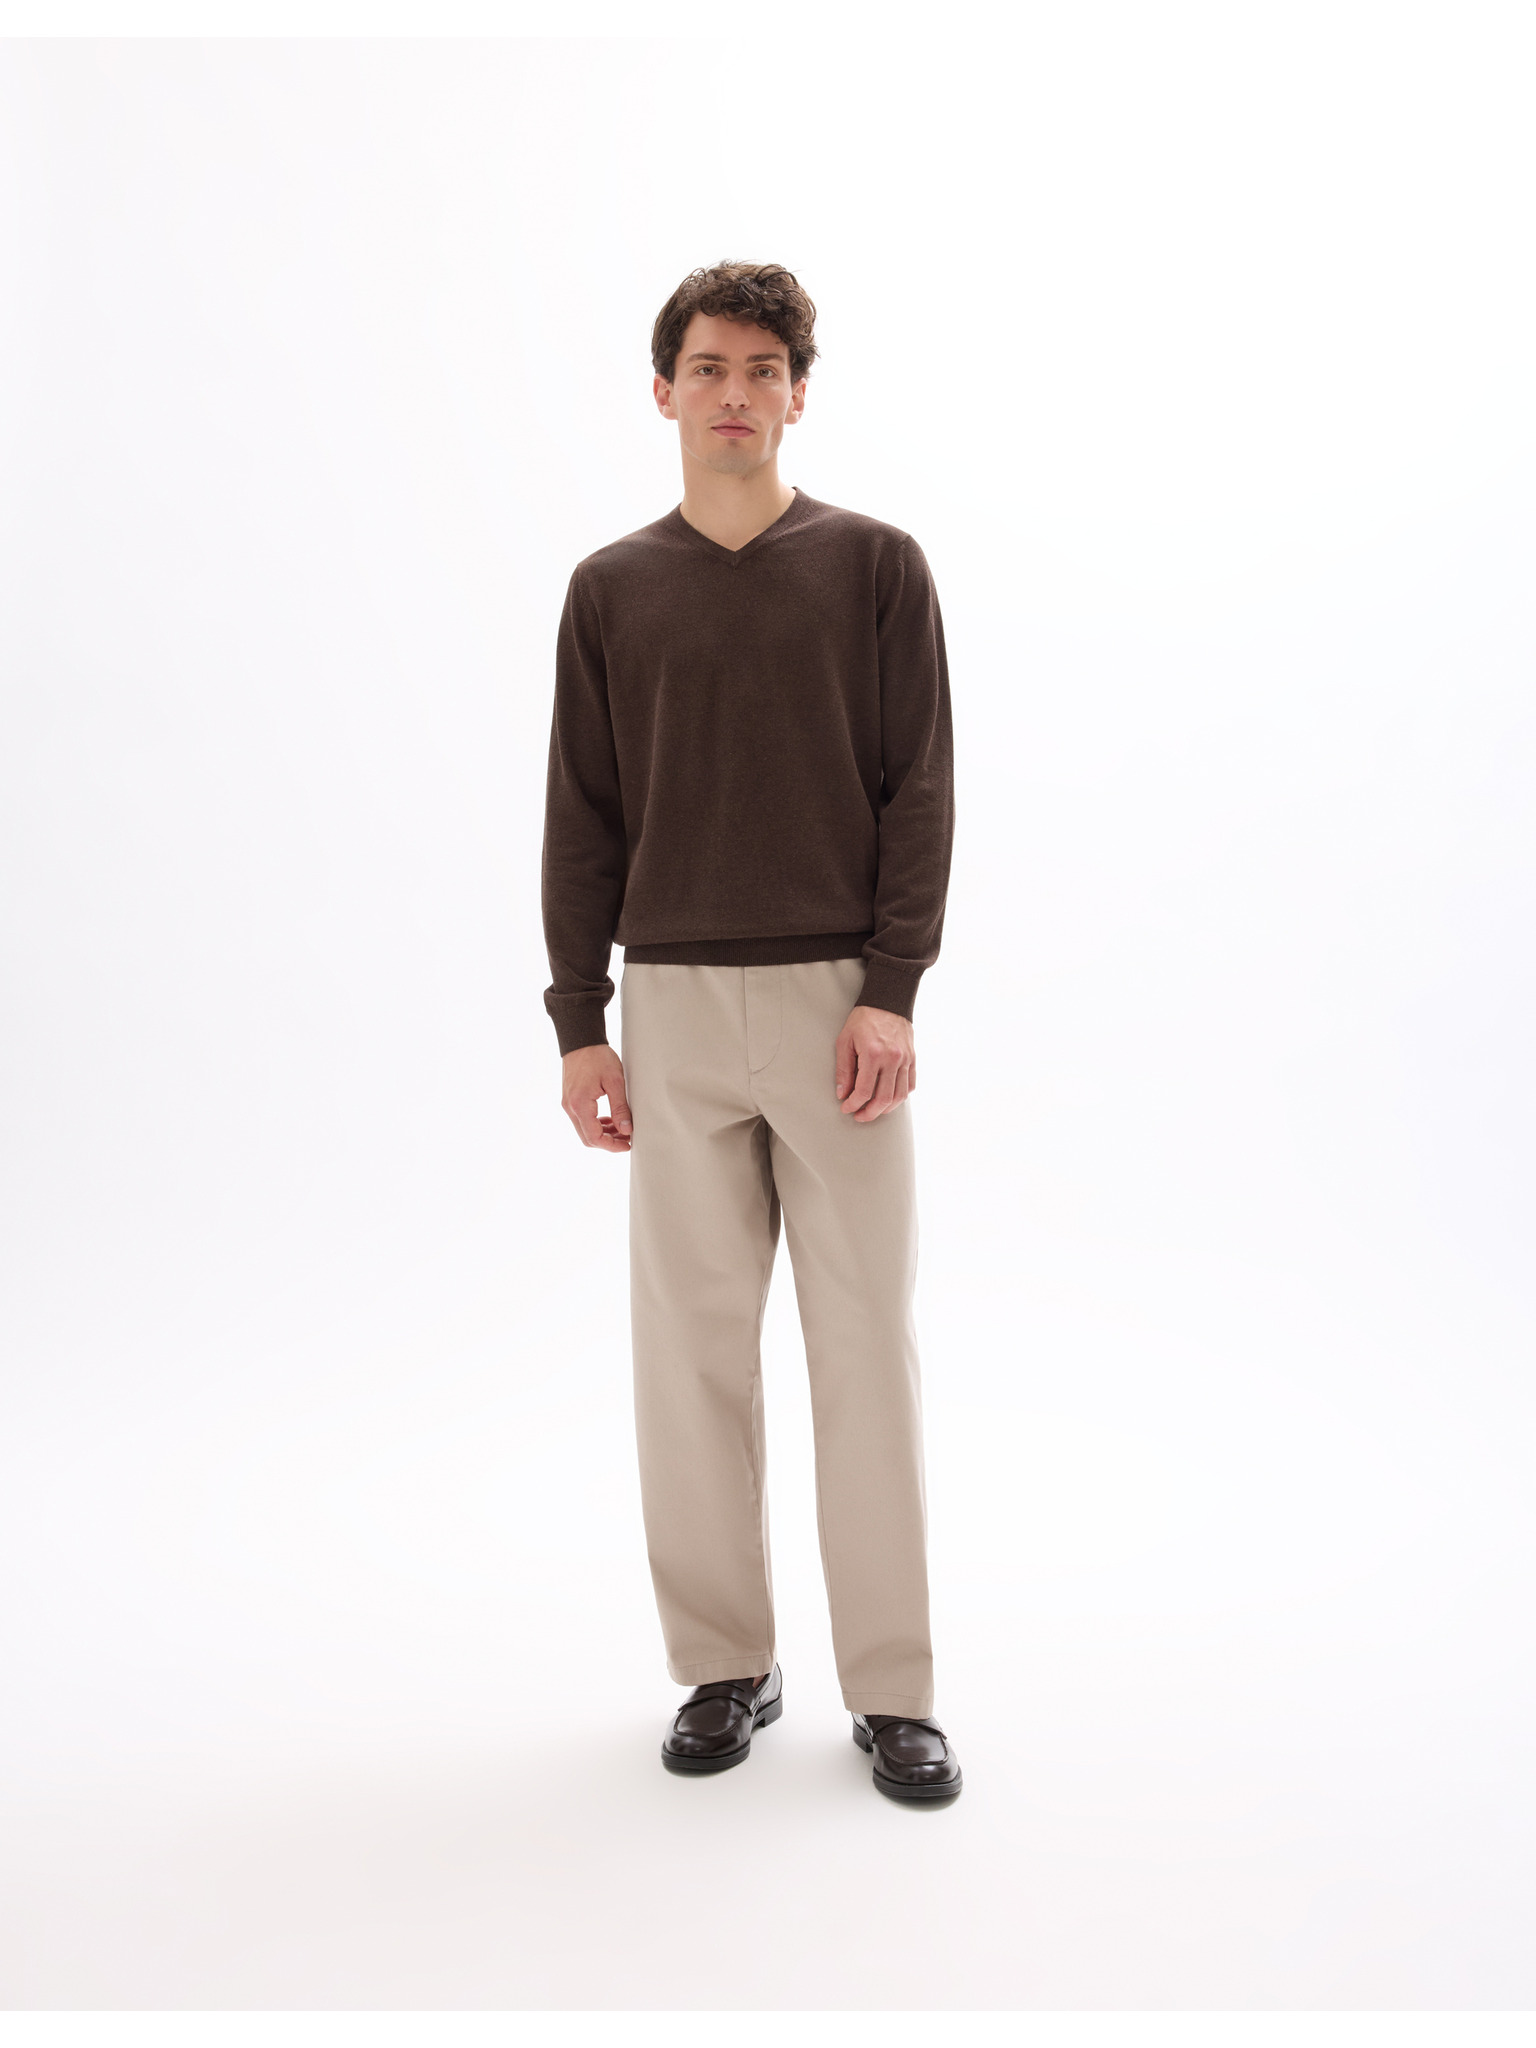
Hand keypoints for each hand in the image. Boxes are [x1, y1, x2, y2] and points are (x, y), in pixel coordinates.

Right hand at [561, 1043, 632, 1150]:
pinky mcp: (570, 1100)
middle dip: (608, 1142)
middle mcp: (570, 1108)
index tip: (627, 1144)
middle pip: (587, 1138)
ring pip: (584, 1130)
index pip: (594, 1137)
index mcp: (580, 1104)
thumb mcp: (615, 1081)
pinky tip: (609, 1120)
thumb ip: (620, 1108)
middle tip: (627, 1139)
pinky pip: (582, 1120)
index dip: (612, 1146)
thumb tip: (627, 1130)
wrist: (581, 1041)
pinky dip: (596, 1124)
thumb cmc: (597, 1057)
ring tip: (622, 1129)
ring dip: (603, 1133)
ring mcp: (568, 1104)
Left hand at [834, 1005, 915, 1120]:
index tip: (846, 1108)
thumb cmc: (863, 1020)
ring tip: (873, 1110)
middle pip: (883, 1099)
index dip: (853, 1104)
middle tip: (859, 1116)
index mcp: (873, 1054)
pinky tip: (889, 1098)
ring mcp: (905, 1059)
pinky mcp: (912, 1058)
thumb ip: (843, 1069)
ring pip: (899, 1096)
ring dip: (885, 1109)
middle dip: (869, 1113)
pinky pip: (910, 1085)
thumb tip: (842, 1094)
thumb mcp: (845, 1041)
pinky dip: (900, 1097)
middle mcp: (892, 1059)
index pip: (863, 1091)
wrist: (888, 1001)